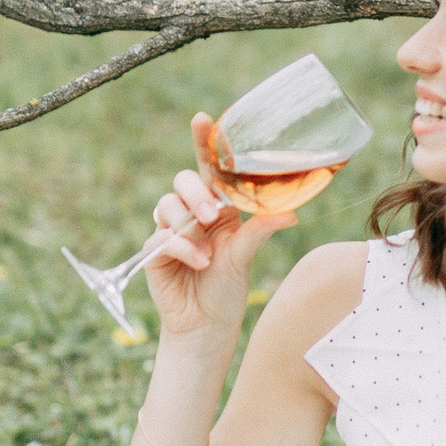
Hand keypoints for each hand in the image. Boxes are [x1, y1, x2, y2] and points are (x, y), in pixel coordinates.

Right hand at [140, 113, 301, 339]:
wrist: (205, 326)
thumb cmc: (227, 290)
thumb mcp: (246, 256)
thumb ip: (259, 231)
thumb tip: (291, 213)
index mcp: (217, 207)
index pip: (208, 168)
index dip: (202, 141)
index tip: (202, 119)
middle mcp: (192, 213)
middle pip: (183, 181)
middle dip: (196, 193)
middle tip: (211, 214)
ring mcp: (170, 231)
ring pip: (167, 205)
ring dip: (188, 224)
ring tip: (208, 249)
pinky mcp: (154, 252)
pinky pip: (161, 237)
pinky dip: (181, 248)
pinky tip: (200, 263)